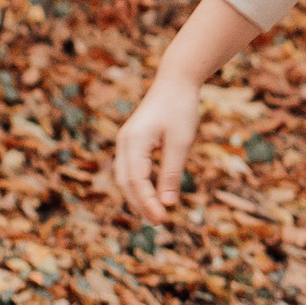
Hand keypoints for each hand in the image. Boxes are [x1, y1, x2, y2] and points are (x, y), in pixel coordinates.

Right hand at [114, 72, 203, 221]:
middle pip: (126, 181)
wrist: (176, 81)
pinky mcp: (133, 141)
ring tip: (154, 215)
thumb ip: (172, 172)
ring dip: (138, 196)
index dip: (147, 202)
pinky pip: (131, 169)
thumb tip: (167, 204)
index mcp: (134, 140)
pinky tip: (152, 195)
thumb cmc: (181, 108)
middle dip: (140, 204)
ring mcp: (126, 141)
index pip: (136, 180)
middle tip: (159, 223)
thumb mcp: (181, 142)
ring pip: (125, 177)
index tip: (162, 218)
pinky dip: (139, 185)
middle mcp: (124, 142)